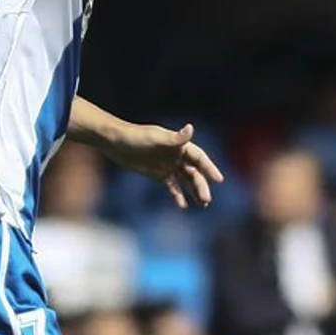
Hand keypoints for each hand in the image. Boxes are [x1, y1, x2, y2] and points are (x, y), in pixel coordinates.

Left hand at [99, 122, 225, 209]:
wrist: (116, 142)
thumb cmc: (136, 136)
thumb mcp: (156, 138)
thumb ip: (175, 138)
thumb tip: (190, 128)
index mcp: (179, 145)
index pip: (199, 157)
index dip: (209, 168)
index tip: (218, 179)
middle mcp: (177, 155)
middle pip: (194, 172)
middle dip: (201, 185)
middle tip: (206, 200)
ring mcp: (168, 165)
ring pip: (186, 180)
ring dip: (194, 191)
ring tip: (202, 204)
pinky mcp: (158, 174)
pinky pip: (172, 186)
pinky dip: (178, 195)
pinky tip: (183, 206)